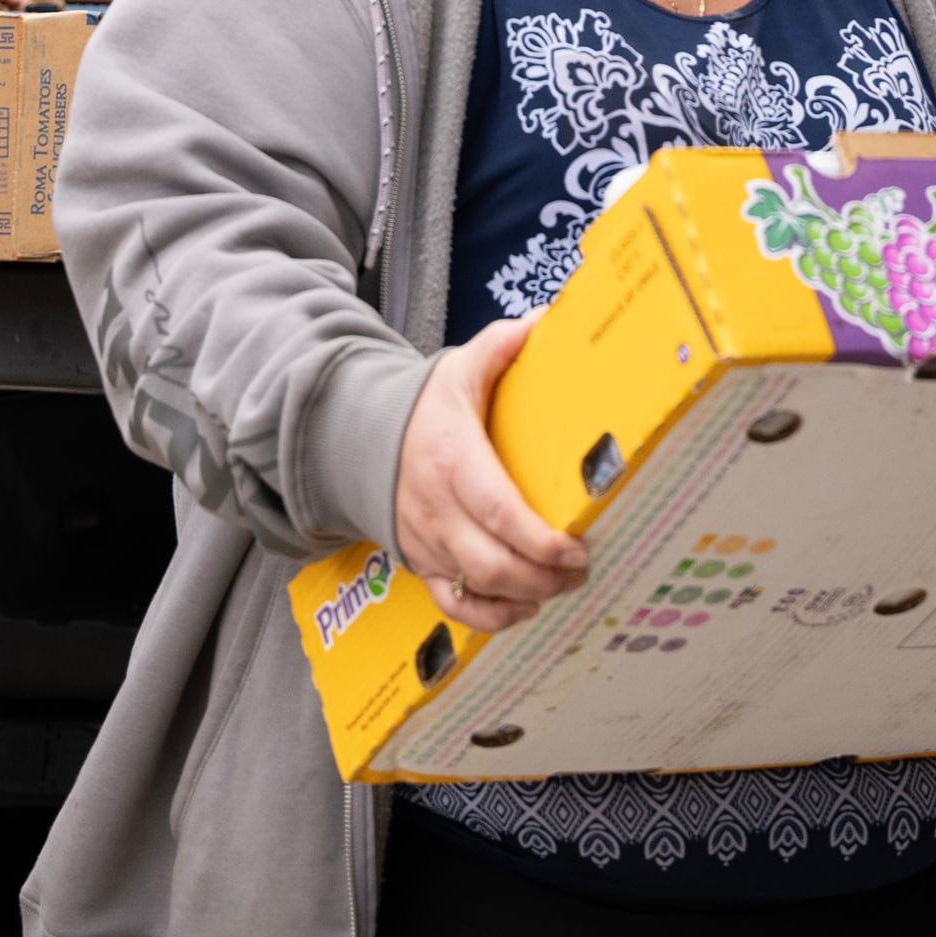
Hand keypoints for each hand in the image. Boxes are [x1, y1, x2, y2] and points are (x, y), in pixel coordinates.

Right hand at [394, 317, 588, 633]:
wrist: (354, 439)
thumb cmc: (420, 407)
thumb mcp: (458, 369)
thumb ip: (503, 345)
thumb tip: (551, 319)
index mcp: (453, 459)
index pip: (498, 511)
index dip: (539, 540)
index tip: (575, 547)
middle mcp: (437, 509)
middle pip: (493, 562)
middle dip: (544, 576)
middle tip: (581, 568)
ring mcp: (428, 542)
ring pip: (477, 589)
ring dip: (526, 597)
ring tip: (562, 585)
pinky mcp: (421, 564)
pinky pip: (454, 606)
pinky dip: (492, 617)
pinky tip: (524, 608)